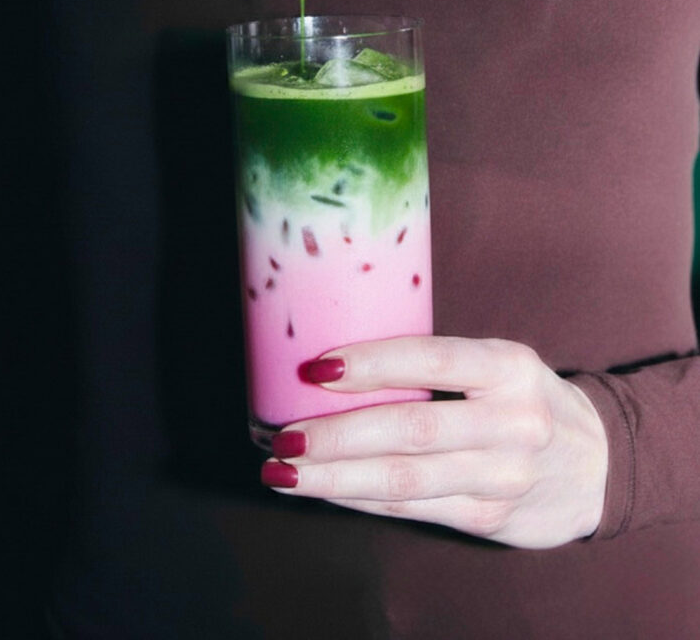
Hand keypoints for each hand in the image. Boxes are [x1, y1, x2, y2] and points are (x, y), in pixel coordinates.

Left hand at [262, 336, 608, 549]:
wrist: (597, 466)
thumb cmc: (523, 400)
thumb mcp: (498, 364)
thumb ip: (438, 365)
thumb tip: (336, 365)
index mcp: (509, 367)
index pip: (430, 359)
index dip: (370, 363)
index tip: (315, 367)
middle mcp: (511, 422)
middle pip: (409, 429)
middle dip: (336, 434)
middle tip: (281, 434)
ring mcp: (503, 476)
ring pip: (403, 479)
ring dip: (334, 477)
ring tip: (283, 470)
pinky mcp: (489, 518)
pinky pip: (411, 509)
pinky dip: (359, 499)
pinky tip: (324, 490)